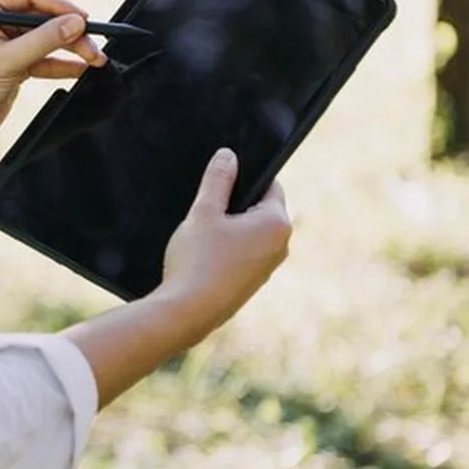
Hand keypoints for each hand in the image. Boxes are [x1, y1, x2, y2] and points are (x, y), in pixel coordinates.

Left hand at [0, 0, 108, 149]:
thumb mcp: (5, 62)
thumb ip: (42, 41)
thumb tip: (76, 23)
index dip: (58, 4)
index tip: (82, 18)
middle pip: (42, 15)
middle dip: (69, 30)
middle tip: (92, 44)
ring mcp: (4, 42)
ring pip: (46, 37)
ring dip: (71, 48)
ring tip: (95, 59)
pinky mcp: (14, 63)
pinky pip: (44, 57)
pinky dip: (62, 64)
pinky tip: (81, 69)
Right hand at [158, 148, 291, 343]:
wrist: (187, 312)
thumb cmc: (197, 260)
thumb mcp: (203, 212)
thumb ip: (218, 179)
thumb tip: (229, 155)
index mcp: (276, 224)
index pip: (270, 185)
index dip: (244, 178)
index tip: (221, 182)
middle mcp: (281, 246)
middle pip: (260, 209)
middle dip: (235, 206)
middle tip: (206, 212)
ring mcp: (268, 268)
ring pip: (250, 233)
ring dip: (230, 229)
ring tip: (202, 237)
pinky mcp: (252, 284)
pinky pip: (244, 255)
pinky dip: (227, 250)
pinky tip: (203, 257)